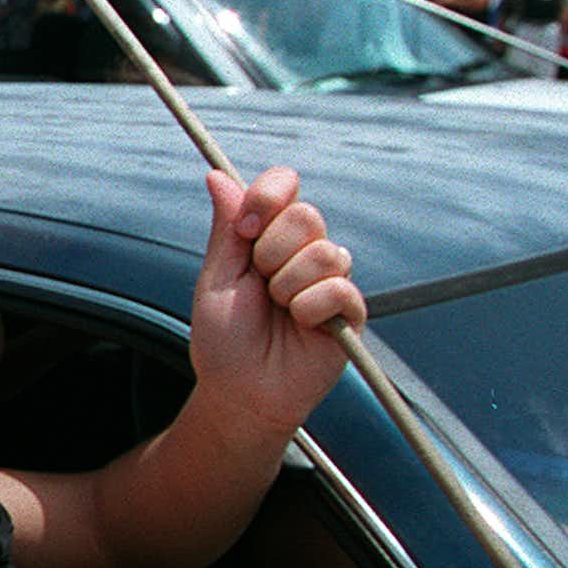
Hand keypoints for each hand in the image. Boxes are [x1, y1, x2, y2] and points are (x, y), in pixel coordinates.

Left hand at [189, 167, 364, 433]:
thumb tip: (216, 175)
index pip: (285, 186)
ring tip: (278, 311)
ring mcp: (330, 280)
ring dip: (287, 286)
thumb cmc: (224, 339)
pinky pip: (338, 289)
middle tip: (259, 283)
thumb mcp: (216, 278)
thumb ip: (226, 228)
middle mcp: (303, 252)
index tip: (246, 228)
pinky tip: (301, 326)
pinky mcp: (351, 312)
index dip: (269, 196)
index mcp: (269, 238)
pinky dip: (308, 309)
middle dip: (271, 251)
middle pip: (306, 215)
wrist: (240, 392)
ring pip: (323, 253)